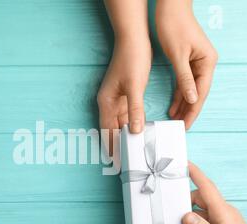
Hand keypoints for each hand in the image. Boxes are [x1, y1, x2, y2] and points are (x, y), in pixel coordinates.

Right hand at [98, 0, 150, 153]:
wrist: (134, 39)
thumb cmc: (131, 60)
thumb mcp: (134, 86)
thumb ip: (135, 109)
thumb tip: (135, 131)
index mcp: (106, 102)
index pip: (107, 130)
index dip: (111, 146)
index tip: (115, 162)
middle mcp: (109, 102)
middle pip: (112, 129)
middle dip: (118, 144)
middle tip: (127, 161)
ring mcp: (117, 99)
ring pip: (120, 123)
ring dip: (126, 135)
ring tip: (134, 150)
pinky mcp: (126, 94)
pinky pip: (128, 114)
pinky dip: (133, 124)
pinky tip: (140, 132)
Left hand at [156, 0, 217, 128]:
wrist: (170, 8)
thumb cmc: (174, 26)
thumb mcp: (178, 55)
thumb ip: (184, 79)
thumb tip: (192, 99)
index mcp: (208, 62)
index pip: (201, 92)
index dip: (193, 110)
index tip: (186, 124)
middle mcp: (206, 63)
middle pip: (198, 93)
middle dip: (189, 110)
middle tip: (181, 127)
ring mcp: (197, 63)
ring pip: (191, 90)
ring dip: (183, 104)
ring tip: (175, 119)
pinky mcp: (188, 62)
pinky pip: (184, 83)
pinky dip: (179, 94)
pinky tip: (174, 106)